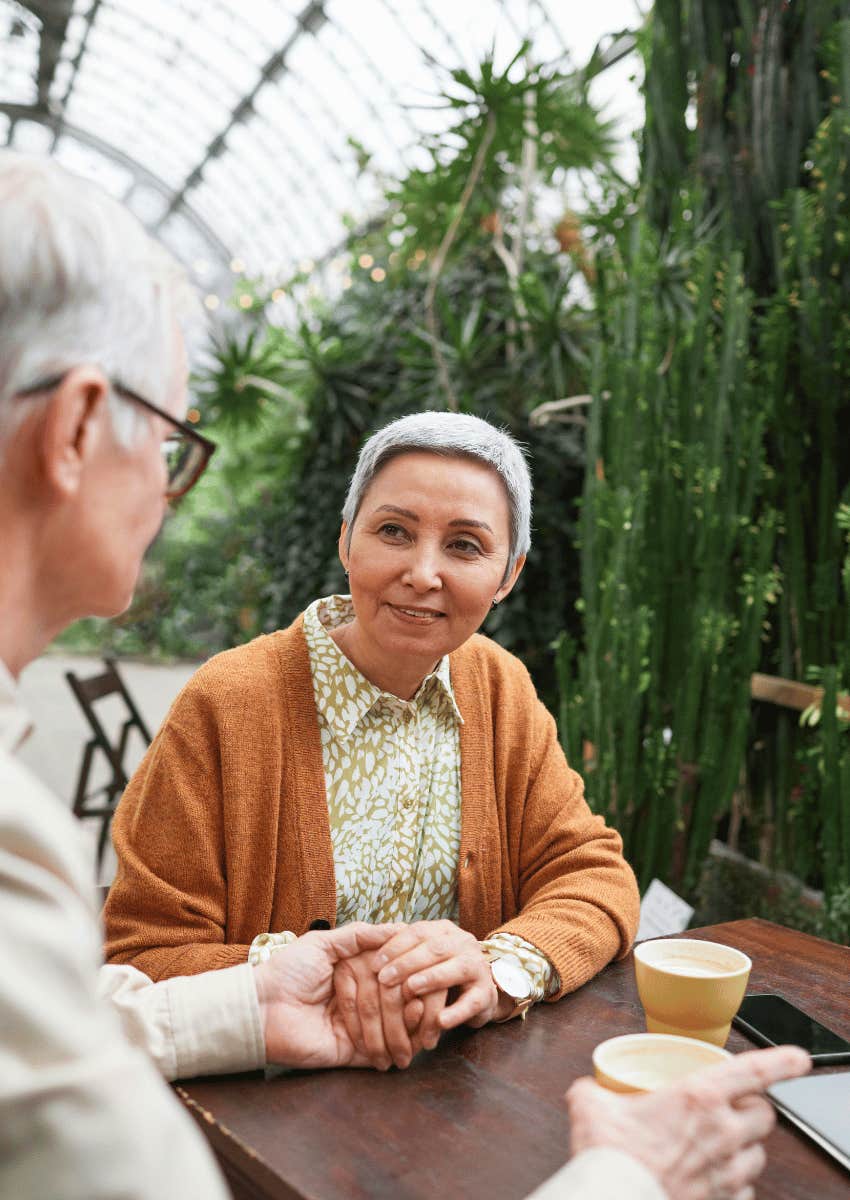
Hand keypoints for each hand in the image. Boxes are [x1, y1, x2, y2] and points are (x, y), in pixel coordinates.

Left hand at [253, 922, 421, 1069]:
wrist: (261, 1009)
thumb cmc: (288, 971)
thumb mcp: (322, 943)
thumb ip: (359, 935)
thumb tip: (399, 926)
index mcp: (356, 971)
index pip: (392, 974)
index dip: (410, 975)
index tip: (425, 975)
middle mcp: (360, 998)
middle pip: (395, 1001)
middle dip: (408, 1007)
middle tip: (420, 1007)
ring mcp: (358, 1026)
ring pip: (392, 1027)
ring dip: (405, 1031)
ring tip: (419, 1030)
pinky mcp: (351, 1053)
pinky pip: (379, 1052)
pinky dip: (397, 1048)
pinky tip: (409, 1046)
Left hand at [374, 919, 507, 1031]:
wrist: (475, 994)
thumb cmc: (436, 974)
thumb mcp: (420, 958)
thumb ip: (400, 951)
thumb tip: (367, 946)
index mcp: (443, 931)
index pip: (417, 931)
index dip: (395, 946)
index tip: (374, 963)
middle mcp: (463, 943)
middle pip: (435, 948)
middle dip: (407, 963)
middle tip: (384, 979)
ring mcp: (478, 967)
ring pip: (456, 969)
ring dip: (432, 978)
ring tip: (410, 990)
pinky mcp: (486, 994)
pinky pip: (472, 1002)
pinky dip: (456, 1012)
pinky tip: (440, 1021)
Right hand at [566, 1045, 810, 1199]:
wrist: (615, 1199)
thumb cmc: (609, 1157)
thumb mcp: (590, 1106)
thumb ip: (593, 1091)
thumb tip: (586, 1089)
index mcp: (698, 1098)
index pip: (753, 1071)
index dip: (782, 1061)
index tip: (797, 1057)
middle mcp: (721, 1133)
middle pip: (765, 1115)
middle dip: (754, 1109)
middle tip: (733, 1106)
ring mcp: (725, 1172)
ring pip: (760, 1155)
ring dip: (746, 1146)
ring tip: (723, 1143)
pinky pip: (744, 1191)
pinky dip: (735, 1183)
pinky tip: (714, 1178)